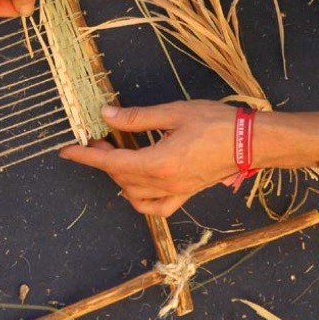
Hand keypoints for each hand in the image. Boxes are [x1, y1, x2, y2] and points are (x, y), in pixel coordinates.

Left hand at [60, 101, 237, 215]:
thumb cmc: (217, 123)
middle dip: (102, 159)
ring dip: (118, 176)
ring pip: (133, 194)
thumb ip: (137, 118)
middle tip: (97, 138)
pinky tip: (136, 182)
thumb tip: (107, 115)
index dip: (85, 157)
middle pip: (120, 177)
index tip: (66, 151)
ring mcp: (175, 193)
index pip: (111, 162)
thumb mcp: (173, 113)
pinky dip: (140, 198)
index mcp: (158, 163)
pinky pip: (156, 206)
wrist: (252, 142)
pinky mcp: (186, 194)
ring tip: (116, 155)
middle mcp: (164, 184)